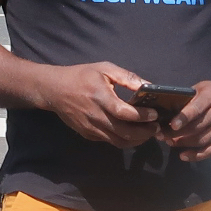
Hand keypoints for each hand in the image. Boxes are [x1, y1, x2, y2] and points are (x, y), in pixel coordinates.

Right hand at [41, 62, 158, 148]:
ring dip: (136, 140)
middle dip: (144, 132)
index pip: (124, 113)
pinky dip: (124, 140)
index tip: (155, 114)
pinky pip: (110, 141)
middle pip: (124, 133)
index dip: (142, 116)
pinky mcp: (88, 134)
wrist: (53, 90)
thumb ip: (127, 77)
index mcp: (100, 98)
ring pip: (118, 141)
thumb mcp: (104, 69)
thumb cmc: (81, 76)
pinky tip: (133, 133)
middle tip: (157, 127)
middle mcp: (95, 116)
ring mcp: (91, 128)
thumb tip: (148, 85)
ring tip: (148, 132)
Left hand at [160, 79, 210, 161]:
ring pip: (203, 140)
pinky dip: (197, 155)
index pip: (197, 108)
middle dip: (178, 134)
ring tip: (171, 142)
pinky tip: (184, 155)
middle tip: (163, 136)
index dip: (184, 118)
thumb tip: (166, 114)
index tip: (172, 125)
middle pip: (199, 127)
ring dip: (185, 144)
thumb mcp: (200, 88)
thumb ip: (186, 99)